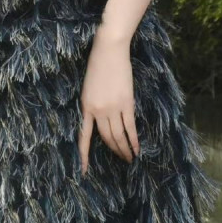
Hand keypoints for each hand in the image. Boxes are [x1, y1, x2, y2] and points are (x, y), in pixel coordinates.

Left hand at [78, 27, 139, 173]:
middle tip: (121, 160)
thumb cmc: (97, 65)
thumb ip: (93, 106)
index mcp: (85, 107)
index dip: (84, 156)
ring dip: (125, 149)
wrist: (109, 51)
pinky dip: (134, 140)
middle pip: (107, 138)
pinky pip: (131, 127)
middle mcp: (98, 111)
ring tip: (130, 158)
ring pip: (119, 136)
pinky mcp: (127, 103)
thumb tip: (102, 122)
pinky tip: (138, 149)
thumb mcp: (88, 88)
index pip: (84, 137)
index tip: (83, 172)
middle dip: (114, 152)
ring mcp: (113, 108)